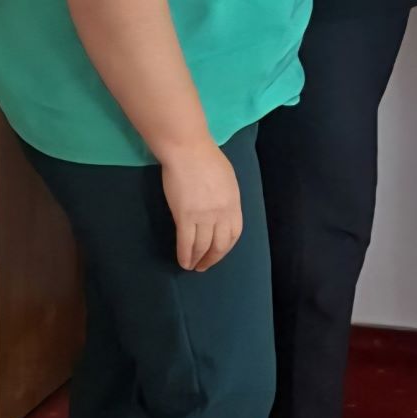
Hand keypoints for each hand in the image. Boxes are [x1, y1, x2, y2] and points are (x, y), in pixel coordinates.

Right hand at [161, 142, 242, 271]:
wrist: (188, 150)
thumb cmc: (207, 160)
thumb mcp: (227, 181)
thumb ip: (226, 199)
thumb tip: (220, 214)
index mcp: (234, 203)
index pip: (234, 233)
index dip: (226, 247)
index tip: (218, 253)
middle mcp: (222, 213)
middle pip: (220, 244)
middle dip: (213, 258)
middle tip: (204, 266)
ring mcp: (204, 215)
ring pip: (202, 246)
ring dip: (197, 259)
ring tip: (192, 267)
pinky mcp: (185, 216)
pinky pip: (186, 242)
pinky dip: (185, 254)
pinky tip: (182, 261)